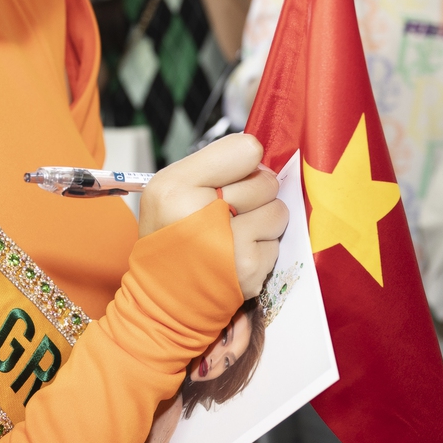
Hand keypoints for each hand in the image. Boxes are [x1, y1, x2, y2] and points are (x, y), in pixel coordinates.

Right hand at [140, 133, 285, 296]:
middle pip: (266, 181)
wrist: (165, 293)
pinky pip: (276, 242)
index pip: (246, 149)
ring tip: (233, 234)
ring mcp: (232, 249)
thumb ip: (216, 160)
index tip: (224, 180)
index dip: (241, 163)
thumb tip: (259, 155)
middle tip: (225, 213)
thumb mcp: (172, 184)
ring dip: (262, 220)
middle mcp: (203, 218)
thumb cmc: (171, 234)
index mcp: (177, 189)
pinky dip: (261, 247)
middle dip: (253, 194)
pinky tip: (237, 255)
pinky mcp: (251, 271)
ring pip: (278, 211)